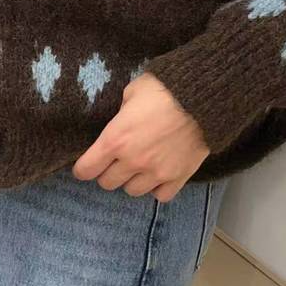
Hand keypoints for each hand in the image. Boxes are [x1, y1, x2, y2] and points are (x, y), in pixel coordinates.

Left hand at [72, 72, 209, 201]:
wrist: (203, 98)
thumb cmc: (164, 89)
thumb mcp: (133, 91)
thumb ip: (121, 111)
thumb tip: (121, 119)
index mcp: (115, 139)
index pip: (86, 169)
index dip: (83, 168)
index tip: (86, 164)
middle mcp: (132, 161)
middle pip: (107, 183)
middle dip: (107, 172)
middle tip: (115, 161)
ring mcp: (156, 172)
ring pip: (132, 191)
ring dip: (131, 180)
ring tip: (138, 166)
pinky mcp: (178, 177)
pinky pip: (160, 195)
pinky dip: (157, 188)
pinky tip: (159, 174)